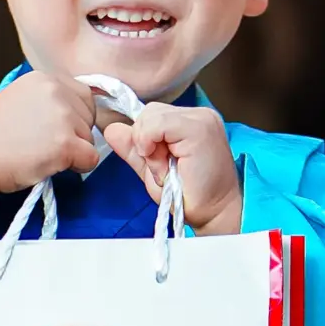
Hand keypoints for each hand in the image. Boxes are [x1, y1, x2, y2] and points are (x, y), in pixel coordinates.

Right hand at [0, 72, 104, 239]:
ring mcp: (62, 116)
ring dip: (74, 150)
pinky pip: (91, 158)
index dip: (73, 116)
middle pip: (90, 115)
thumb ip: (46, 98)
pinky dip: (78, 166)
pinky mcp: (66, 143)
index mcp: (43, 78)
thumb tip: (74, 107)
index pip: (83, 95)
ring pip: (90, 138)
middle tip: (44, 144)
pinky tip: (52, 164)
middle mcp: (55, 90)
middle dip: (75, 132)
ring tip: (41, 153)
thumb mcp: (17, 100)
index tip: (51, 129)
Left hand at [102, 102, 244, 235]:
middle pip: (149, 112)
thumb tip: (111, 128)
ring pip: (151, 116)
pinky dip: (152, 146)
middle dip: (145, 142)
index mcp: (189, 121)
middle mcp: (198, 114)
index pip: (151, 115)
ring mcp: (201, 118)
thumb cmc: (188, 195)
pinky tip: (167, 165)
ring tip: (168, 169)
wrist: (213, 213)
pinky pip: (158, 123)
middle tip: (163, 168)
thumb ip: (133, 148)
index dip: (144, 139)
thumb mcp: (152, 168)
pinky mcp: (199, 128)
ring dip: (150, 147)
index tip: (159, 164)